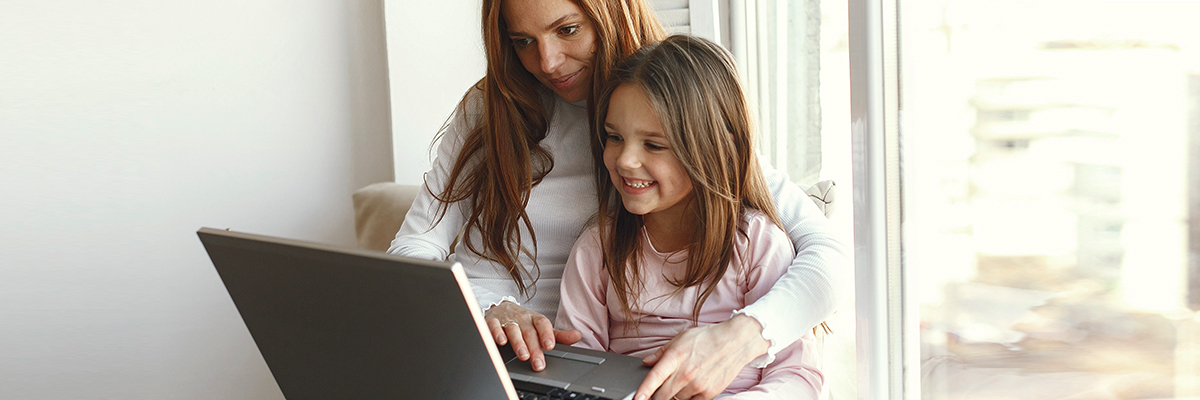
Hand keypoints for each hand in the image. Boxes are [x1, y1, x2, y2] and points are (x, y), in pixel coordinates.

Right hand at [484, 301, 581, 371]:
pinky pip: (494, 326)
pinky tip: (501, 342)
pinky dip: (496, 333)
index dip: (547, 334)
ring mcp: (507, 319)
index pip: (543, 324)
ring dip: (518, 342)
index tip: (550, 346)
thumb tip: (578, 336)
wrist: (501, 308)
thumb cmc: (525, 321)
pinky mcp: (493, 321)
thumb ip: (559, 335)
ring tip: (523, 355)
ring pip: (513, 330)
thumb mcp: (542, 327)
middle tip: (538, 362)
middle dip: (534, 348)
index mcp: (535, 319)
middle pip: (529, 332)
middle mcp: (522, 319)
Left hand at [635, 314, 769, 399]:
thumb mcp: (681, 338)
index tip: (636, 398)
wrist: (736, 342)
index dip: (643, 391)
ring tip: (683, 380)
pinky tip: (693, 385)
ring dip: (674, 395)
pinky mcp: (708, 393)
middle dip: (657, 395)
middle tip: (660, 389)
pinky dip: (688, 397)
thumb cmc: (708, 338)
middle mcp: (685, 374)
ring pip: (676, 399)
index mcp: (675, 357)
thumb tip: (647, 362)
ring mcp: (697, 385)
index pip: (654, 379)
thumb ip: (662, 353)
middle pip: (662, 395)